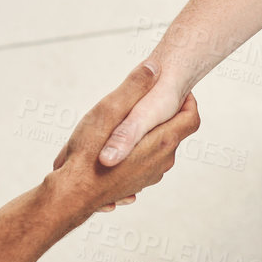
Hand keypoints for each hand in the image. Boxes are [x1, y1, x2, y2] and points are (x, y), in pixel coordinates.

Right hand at [50, 64, 199, 216]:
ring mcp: (149, 178)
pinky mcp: (134, 188)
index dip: (189, 102)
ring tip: (131, 125)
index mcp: (160, 141)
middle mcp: (161, 162)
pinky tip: (119, 150)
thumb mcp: (109, 110)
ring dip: (149, 137)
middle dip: (165, 117)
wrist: (71, 195)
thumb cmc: (88, 154)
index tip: (177, 92)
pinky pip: (143, 166)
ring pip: (157, 151)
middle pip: (174, 134)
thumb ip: (133, 88)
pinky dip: (137, 155)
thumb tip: (153, 66)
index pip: (191, 118)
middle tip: (148, 103)